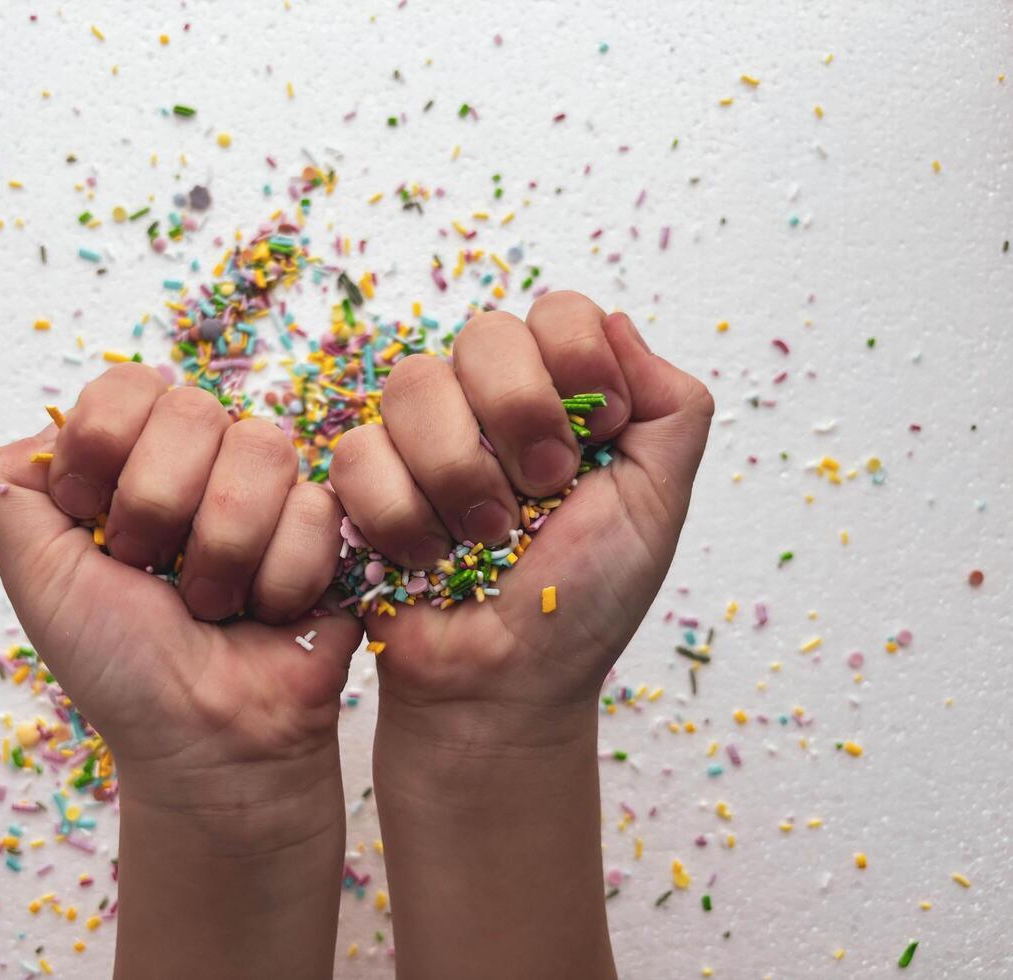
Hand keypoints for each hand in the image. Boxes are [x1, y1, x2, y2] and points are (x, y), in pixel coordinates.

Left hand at [0, 364, 361, 979]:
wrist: (202, 738)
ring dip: (223, 553)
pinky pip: (313, 509)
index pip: (126, 386)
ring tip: (212, 603)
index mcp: (130, 459)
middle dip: (160, 512)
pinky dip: (279, 582)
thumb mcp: (37, 575)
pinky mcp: (328, 522)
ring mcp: (267, 488)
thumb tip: (37, 427)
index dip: (106, 453)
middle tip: (154, 574)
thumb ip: (6, 489)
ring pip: (261, 451)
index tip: (94, 525)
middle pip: (193, 411)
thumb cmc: (120, 665)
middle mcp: (200, 459)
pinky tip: (267, 613)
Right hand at [330, 289, 712, 736]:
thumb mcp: (656, 505)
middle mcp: (485, 403)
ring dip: (460, 475)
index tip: (597, 436)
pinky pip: (361, 452)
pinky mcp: (362, 481)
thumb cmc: (580, 601)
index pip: (558, 312)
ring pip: (414, 384)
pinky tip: (429, 557)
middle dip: (520, 415)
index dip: (575, 362)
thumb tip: (619, 324)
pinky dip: (403, 517)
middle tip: (542, 489)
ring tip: (485, 536)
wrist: (506, 682)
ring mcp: (420, 438)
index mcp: (559, 396)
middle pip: (484, 333)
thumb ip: (671, 409)